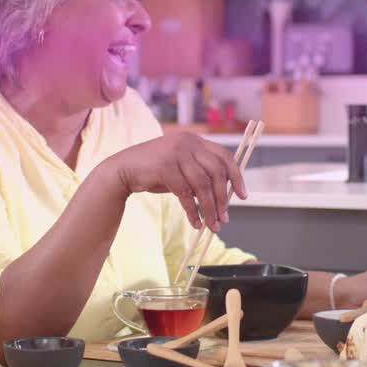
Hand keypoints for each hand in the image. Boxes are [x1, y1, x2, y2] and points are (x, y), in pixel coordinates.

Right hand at [109, 132, 245, 231]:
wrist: (123, 170)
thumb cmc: (154, 172)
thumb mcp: (181, 169)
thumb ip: (200, 175)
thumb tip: (224, 197)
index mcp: (195, 141)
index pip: (224, 156)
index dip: (236, 177)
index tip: (243, 196)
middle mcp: (188, 143)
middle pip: (216, 172)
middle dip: (223, 198)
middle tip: (225, 218)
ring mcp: (176, 153)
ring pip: (202, 185)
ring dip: (210, 208)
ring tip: (213, 225)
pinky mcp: (165, 167)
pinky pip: (185, 193)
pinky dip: (192, 211)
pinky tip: (196, 222)